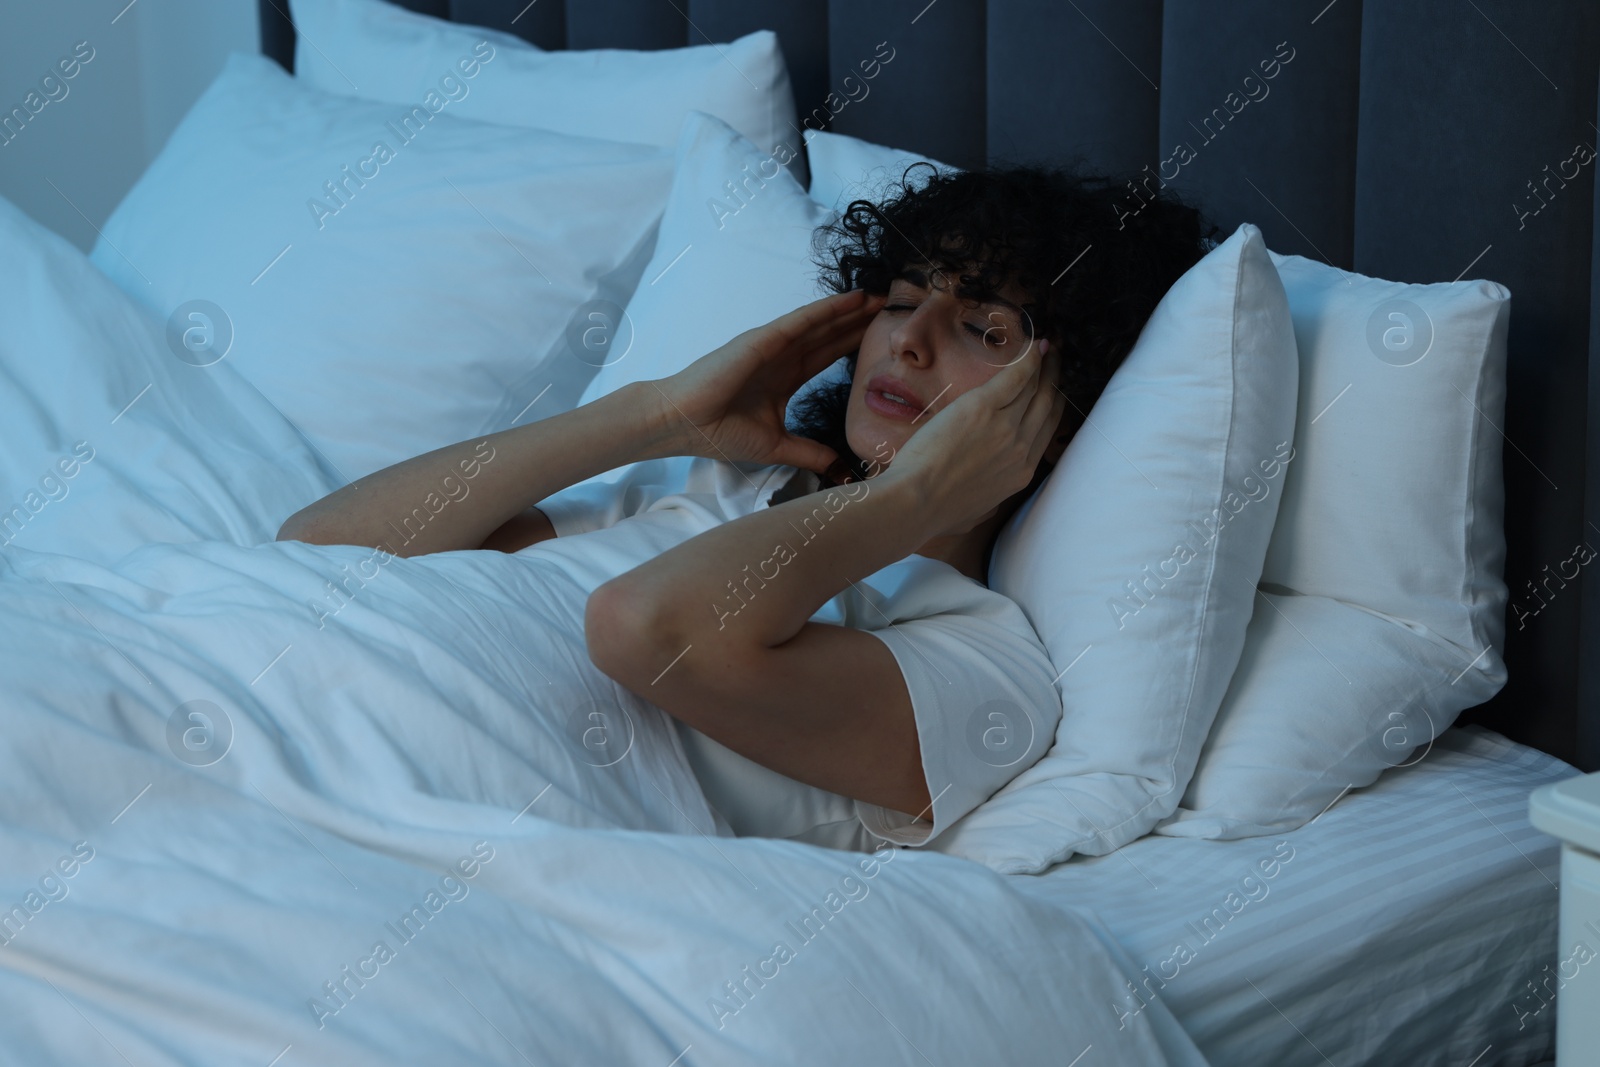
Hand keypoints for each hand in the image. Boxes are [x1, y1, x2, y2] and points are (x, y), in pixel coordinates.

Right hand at [647, 289, 885, 471]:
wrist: (683, 424)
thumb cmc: (718, 431)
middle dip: (860, 321)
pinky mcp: (762, 340)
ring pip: (821, 323)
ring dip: (851, 309)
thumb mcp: (776, 446)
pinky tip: (852, 300)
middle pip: (830, 334)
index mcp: (785, 378)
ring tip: (882, 296)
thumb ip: (808, 451)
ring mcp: (773, 346)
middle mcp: (782, 357)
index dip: (854, 344)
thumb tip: (838, 466)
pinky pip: (801, 321)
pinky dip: (827, 309)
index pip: (828, 356)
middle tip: (894, 307)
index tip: (883, 337)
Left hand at [878, 337, 1063, 536]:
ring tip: (1047, 348)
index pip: (1045, 432)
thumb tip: (989, 497)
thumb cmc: (935, 512)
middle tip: (1056, 360)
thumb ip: (989, 499)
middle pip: (1046, 406)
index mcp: (1020, 473)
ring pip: (1034, 389)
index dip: (1052, 407)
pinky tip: (1033, 345)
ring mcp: (1007, 427)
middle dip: (1054, 380)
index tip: (1053, 391)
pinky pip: (1016, 377)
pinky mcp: (984, 408)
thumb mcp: (976, 512)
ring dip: (1043, 365)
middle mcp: (1021, 448)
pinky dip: (1027, 359)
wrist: (916, 502)